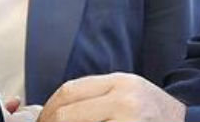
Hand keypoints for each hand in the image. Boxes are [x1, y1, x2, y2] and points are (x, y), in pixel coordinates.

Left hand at [40, 73, 185, 121]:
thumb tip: (57, 111)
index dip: (49, 108)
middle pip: (69, 113)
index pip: (70, 90)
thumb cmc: (156, 115)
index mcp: (120, 82)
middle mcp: (124, 99)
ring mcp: (129, 120)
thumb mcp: (128, 94)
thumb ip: (98, 96)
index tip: (43, 119)